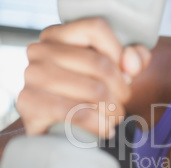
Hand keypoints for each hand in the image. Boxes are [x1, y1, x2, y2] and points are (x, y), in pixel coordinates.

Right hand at [17, 18, 150, 137]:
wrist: (54, 129)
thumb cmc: (86, 96)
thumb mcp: (115, 72)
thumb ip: (133, 59)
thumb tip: (132, 63)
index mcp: (58, 35)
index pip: (96, 29)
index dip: (119, 53)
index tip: (126, 74)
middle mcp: (40, 50)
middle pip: (100, 64)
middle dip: (122, 90)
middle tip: (122, 104)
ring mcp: (32, 76)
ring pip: (94, 90)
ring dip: (113, 110)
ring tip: (114, 117)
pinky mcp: (30, 103)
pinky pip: (78, 113)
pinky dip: (99, 124)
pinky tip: (105, 129)